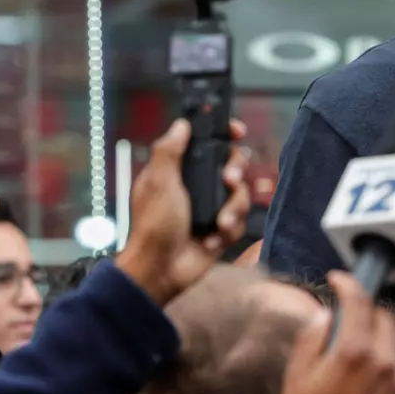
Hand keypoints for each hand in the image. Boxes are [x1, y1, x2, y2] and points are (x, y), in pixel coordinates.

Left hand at [117, 119, 249, 304]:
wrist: (161, 269)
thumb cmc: (153, 226)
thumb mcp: (158, 182)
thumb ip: (169, 151)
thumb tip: (181, 124)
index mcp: (180, 171)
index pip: (207, 143)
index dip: (224, 134)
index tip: (236, 131)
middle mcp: (198, 186)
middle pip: (233, 164)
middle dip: (235, 170)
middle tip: (229, 180)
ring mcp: (212, 208)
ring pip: (241, 194)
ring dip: (233, 208)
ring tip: (219, 222)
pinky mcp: (222, 229)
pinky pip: (241, 221)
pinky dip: (229, 230)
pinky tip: (212, 239)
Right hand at [280, 271, 394, 393]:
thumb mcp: (297, 377)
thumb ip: (311, 338)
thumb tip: (323, 316)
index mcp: (353, 351)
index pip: (359, 299)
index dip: (348, 283)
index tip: (339, 279)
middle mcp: (380, 358)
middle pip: (381, 312)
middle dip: (363, 304)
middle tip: (344, 310)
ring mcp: (394, 374)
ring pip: (391, 332)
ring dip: (373, 325)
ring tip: (351, 336)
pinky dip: (381, 346)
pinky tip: (362, 359)